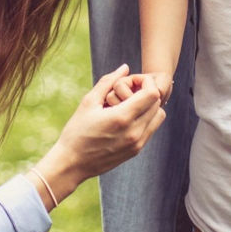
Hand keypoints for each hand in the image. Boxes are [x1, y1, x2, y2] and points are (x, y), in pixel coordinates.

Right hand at [31, 65, 164, 204]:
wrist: (72, 164)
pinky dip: (145, 119)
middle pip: (157, 104)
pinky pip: (151, 129)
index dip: (146, 82)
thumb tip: (125, 67)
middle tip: (130, 90)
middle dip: (147, 92)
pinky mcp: (136, 151)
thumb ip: (108, 82)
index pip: (152, 94)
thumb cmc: (77, 131)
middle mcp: (134, 132)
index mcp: (123, 117)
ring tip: (130, 103)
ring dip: (149, 106)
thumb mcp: (89, 102)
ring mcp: (137, 143)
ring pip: (158, 117)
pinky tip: (127, 117)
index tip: (133, 80)